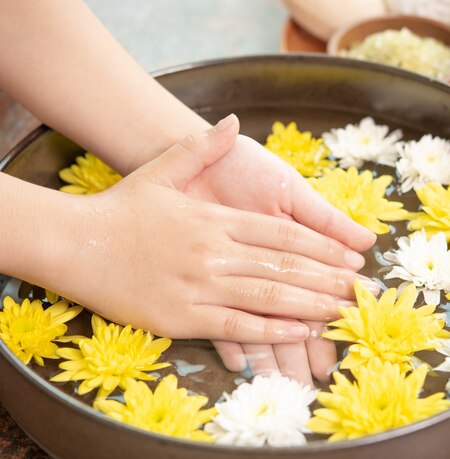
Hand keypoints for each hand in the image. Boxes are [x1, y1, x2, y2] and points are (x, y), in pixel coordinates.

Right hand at [46, 116, 375, 355]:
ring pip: (268, 297)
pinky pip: (237, 326)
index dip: (322, 249)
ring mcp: (200, 285)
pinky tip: (299, 332)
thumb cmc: (122, 208)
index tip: (350, 261)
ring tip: (340, 313)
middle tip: (359, 292)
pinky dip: (271, 330)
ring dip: (310, 306)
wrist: (76, 242)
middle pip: (284, 267)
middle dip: (327, 280)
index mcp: (217, 219)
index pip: (283, 235)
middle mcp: (215, 251)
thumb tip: (230, 120)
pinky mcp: (183, 317)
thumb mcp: (163, 169)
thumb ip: (201, 147)